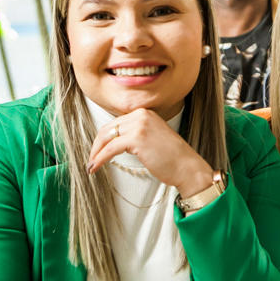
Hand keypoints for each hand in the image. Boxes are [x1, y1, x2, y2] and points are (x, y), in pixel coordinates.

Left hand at [86, 108, 213, 196]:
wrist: (187, 167)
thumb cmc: (173, 158)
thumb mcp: (153, 137)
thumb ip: (136, 134)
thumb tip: (115, 142)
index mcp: (145, 113)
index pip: (116, 123)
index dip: (103, 138)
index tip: (98, 150)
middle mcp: (141, 115)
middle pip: (108, 128)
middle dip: (96, 145)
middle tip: (92, 159)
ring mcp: (139, 125)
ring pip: (106, 137)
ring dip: (96, 153)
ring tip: (91, 165)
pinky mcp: (137, 139)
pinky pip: (110, 148)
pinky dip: (100, 158)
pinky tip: (95, 167)